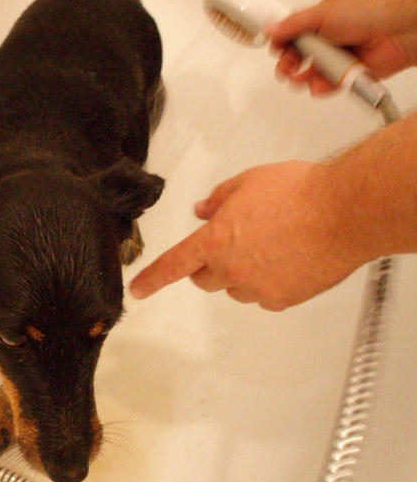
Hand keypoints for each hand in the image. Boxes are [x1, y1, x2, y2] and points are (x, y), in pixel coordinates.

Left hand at [129, 161, 363, 310]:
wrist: (343, 212)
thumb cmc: (300, 192)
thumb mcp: (249, 182)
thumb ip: (219, 200)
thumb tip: (202, 211)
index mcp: (216, 239)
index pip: (173, 264)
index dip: (151, 278)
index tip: (138, 289)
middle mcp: (231, 268)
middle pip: (203, 278)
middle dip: (208, 265)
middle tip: (231, 245)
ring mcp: (257, 288)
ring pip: (235, 288)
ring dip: (239, 274)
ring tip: (269, 247)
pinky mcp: (282, 300)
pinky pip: (263, 298)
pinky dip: (267, 285)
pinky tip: (286, 262)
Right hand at [265, 0, 416, 94]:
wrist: (396, 33)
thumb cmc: (367, 15)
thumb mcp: (322, 14)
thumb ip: (292, 25)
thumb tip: (270, 29)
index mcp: (319, 20)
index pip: (292, 34)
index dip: (281, 43)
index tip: (276, 50)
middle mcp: (327, 38)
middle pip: (298, 57)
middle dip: (288, 65)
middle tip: (286, 70)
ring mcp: (336, 56)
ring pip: (310, 74)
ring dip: (303, 78)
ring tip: (301, 79)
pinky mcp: (346, 74)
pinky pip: (327, 85)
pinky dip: (321, 87)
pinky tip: (320, 84)